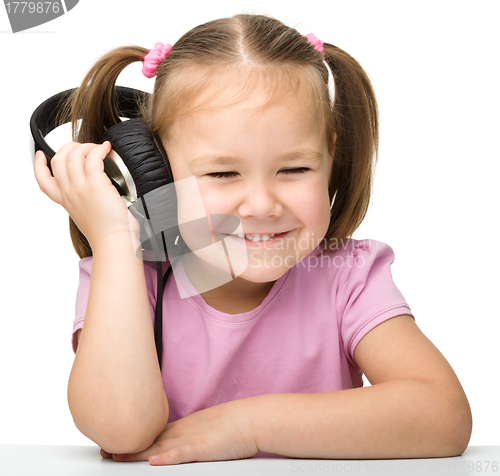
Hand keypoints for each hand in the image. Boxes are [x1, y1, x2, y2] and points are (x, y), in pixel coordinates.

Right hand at [34, 142, 138, 248]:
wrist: (113, 240)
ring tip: (99, 148)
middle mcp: (69, 193)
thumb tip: (93, 189)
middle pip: (58, 160)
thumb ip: (83, 200)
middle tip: (85, 148)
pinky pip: (93, 157)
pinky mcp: (95, 184)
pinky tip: (107, 149)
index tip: (42, 155)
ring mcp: (80, 188)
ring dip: (87, 146)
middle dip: (70, 147)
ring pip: (74, 155)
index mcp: (66, 201)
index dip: (39, 165)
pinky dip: (99, 149)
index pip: (43, 180)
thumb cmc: (107, 231)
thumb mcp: (86, 215)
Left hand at [103, 400, 258, 464]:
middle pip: (151, 440)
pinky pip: (182, 454)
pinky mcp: (204, 448)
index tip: (118, 441)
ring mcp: (192, 439)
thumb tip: (181, 443)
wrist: (252, 419)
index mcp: (185, 427)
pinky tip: (153, 462)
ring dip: (137, 453)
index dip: (135, 439)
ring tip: (116, 456)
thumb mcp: (208, 429)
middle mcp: (184, 432)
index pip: (154, 434)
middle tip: (106, 448)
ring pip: (159, 448)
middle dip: (128, 446)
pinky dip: (167, 458)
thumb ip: (193, 436)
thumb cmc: (236, 425)